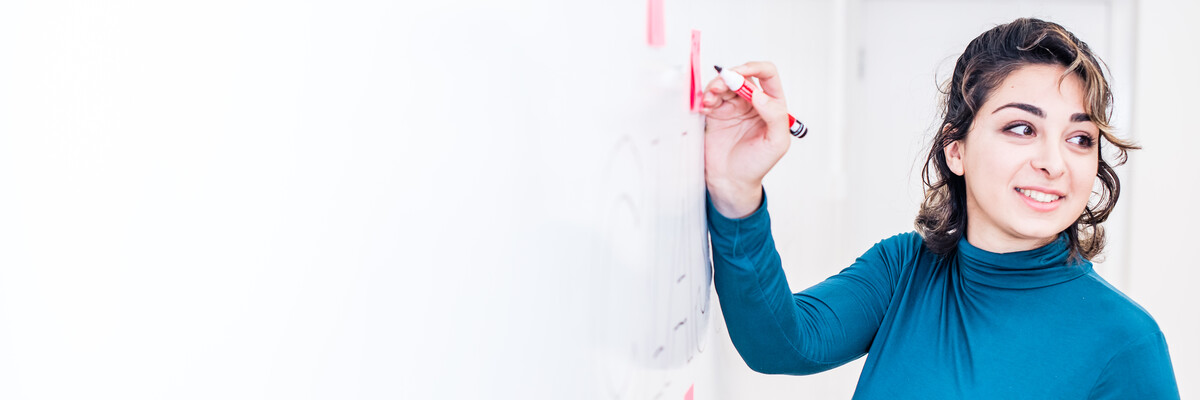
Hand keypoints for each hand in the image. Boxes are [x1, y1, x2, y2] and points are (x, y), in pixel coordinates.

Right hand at [701, 61, 791, 217]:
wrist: (731, 182)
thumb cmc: (757, 165)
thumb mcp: (777, 143)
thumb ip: (775, 116)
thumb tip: (759, 94)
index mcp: (772, 106)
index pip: (767, 75)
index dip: (755, 68)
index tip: (741, 74)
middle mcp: (753, 103)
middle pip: (742, 76)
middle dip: (730, 77)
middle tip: (720, 86)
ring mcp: (733, 107)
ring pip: (724, 84)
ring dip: (715, 86)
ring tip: (709, 98)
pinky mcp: (716, 114)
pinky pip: (710, 97)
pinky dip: (705, 97)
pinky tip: (704, 105)